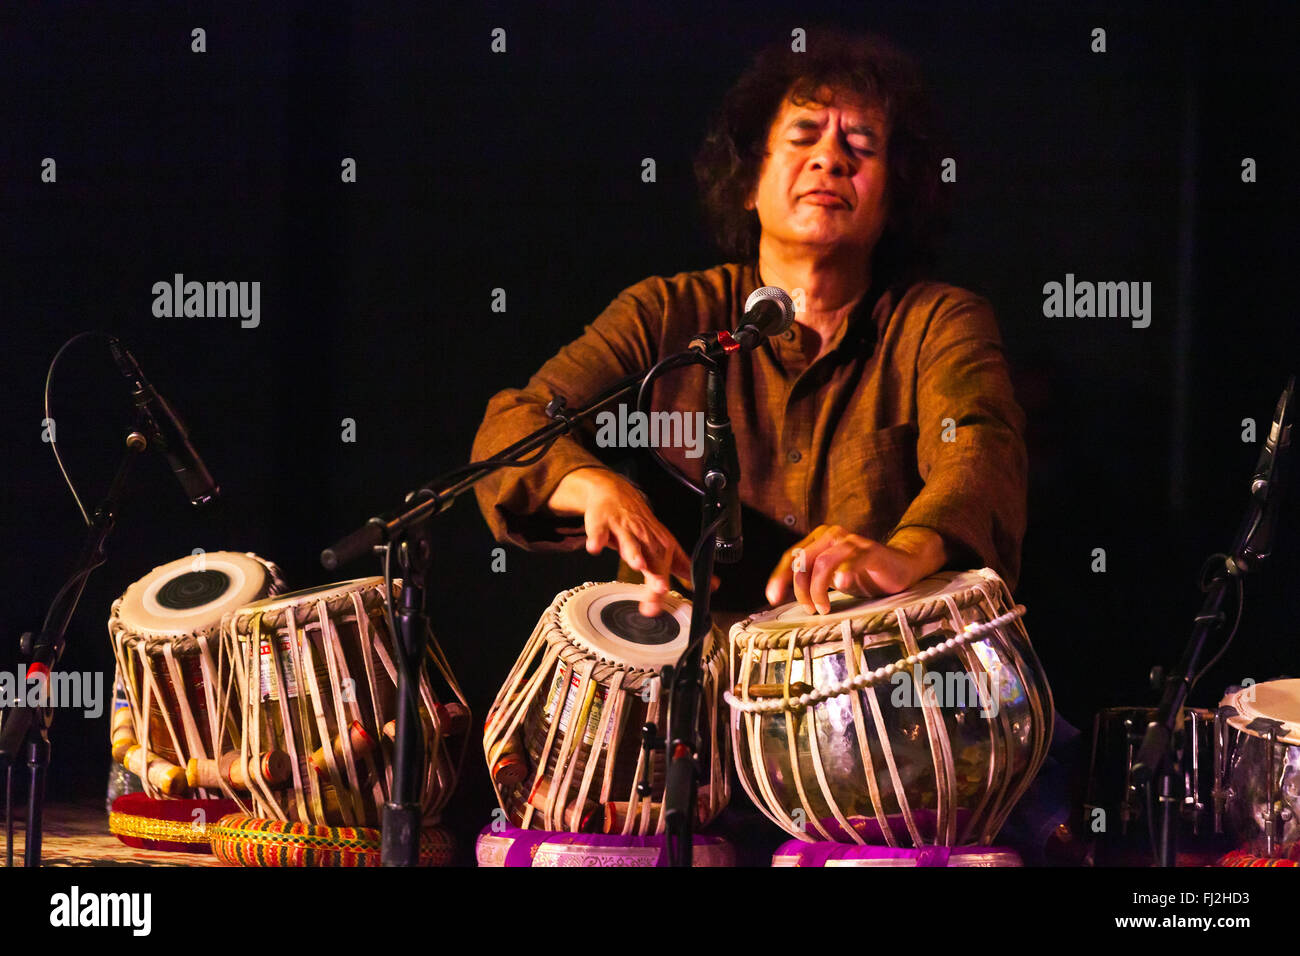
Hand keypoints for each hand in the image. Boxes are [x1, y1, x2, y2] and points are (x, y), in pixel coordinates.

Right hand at [548, 468, 696, 616]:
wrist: (615, 494)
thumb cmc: (639, 526)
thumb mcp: (664, 545)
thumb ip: (683, 567)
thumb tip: (712, 585)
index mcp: (661, 544)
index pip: (669, 566)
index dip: (670, 581)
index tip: (669, 597)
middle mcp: (644, 537)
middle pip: (651, 559)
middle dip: (655, 574)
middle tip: (659, 590)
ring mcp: (623, 529)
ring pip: (630, 542)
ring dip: (634, 553)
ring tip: (638, 565)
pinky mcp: (602, 524)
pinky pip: (599, 533)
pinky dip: (597, 539)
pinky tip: (595, 548)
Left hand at [765, 524, 947, 614]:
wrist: (901, 567)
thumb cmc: (863, 574)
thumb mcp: (830, 578)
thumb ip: (810, 580)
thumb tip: (781, 597)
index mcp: (819, 540)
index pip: (791, 557)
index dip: (779, 578)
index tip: (773, 598)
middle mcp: (832, 536)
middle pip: (803, 561)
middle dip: (799, 588)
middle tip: (808, 608)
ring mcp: (852, 542)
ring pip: (822, 563)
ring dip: (818, 589)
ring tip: (823, 607)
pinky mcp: (870, 551)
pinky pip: (851, 560)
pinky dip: (843, 573)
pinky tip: (841, 585)